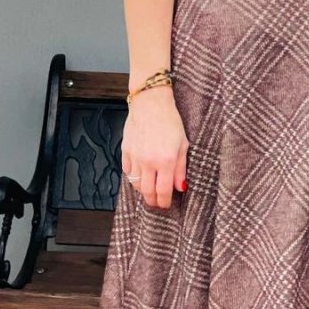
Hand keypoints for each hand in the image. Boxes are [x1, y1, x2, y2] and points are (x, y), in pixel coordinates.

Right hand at [121, 88, 188, 208]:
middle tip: (157, 203)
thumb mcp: (183, 144)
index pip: (163, 190)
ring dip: (143, 191)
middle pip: (147, 192)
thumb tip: (180, 187)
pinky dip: (133, 177)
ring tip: (149, 190)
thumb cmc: (170, 121)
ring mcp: (135, 156)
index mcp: (165, 160)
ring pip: (135, 184)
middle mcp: (148, 161)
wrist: (150, 103)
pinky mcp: (126, 151)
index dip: (164, 201)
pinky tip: (140, 176)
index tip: (166, 204)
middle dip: (152, 201)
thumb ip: (181, 168)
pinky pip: (127, 171)